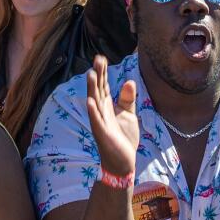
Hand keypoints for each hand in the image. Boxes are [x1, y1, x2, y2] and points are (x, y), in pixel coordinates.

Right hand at [83, 55, 140, 179]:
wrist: (123, 162)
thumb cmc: (123, 138)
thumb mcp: (128, 115)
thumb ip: (127, 99)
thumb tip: (129, 80)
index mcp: (106, 106)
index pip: (103, 86)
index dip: (102, 72)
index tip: (101, 57)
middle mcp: (101, 112)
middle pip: (98, 90)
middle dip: (98, 75)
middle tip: (97, 59)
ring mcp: (100, 123)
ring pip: (95, 103)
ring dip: (92, 89)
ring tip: (91, 74)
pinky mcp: (103, 135)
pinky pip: (97, 122)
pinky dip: (93, 112)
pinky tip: (90, 102)